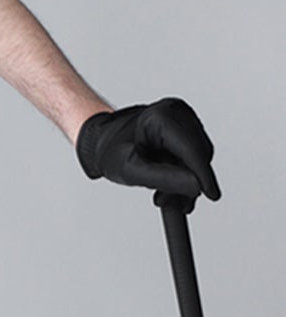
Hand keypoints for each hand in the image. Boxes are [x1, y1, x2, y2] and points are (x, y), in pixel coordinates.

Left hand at [75, 97, 220, 201]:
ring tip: (162, 197)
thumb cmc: (111, 151)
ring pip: (197, 157)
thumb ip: (163, 179)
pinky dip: (183, 174)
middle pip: (198, 153)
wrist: (104, 143)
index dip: (203, 175)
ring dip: (185, 181)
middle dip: (189, 181)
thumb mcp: (130, 170)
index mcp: (161, 116)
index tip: (212, 195)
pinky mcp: (185, 129)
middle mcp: (177, 112)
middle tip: (172, 205)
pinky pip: (192, 156)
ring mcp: (183, 119)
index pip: (191, 149)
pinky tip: (168, 187)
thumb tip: (196, 187)